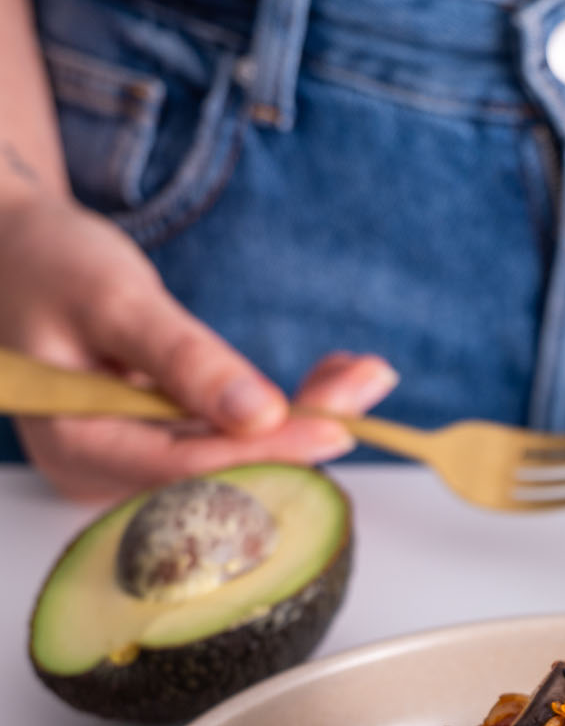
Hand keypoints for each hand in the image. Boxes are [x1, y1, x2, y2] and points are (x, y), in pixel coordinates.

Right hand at [0, 195, 397, 500]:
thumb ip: (183, 358)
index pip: (191, 469)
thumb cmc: (47, 263)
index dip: (268, 451)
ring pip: (233, 460)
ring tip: (362, 377)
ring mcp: (132, 466)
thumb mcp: (112, 297)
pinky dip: (277, 413)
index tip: (336, 426)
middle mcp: (105, 474)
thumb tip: (258, 414)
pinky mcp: (156, 447)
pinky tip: (325, 385)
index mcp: (79, 447)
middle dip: (300, 432)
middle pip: (221, 474)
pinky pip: (226, 441)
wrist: (15, 251)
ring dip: (301, 420)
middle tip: (369, 385)